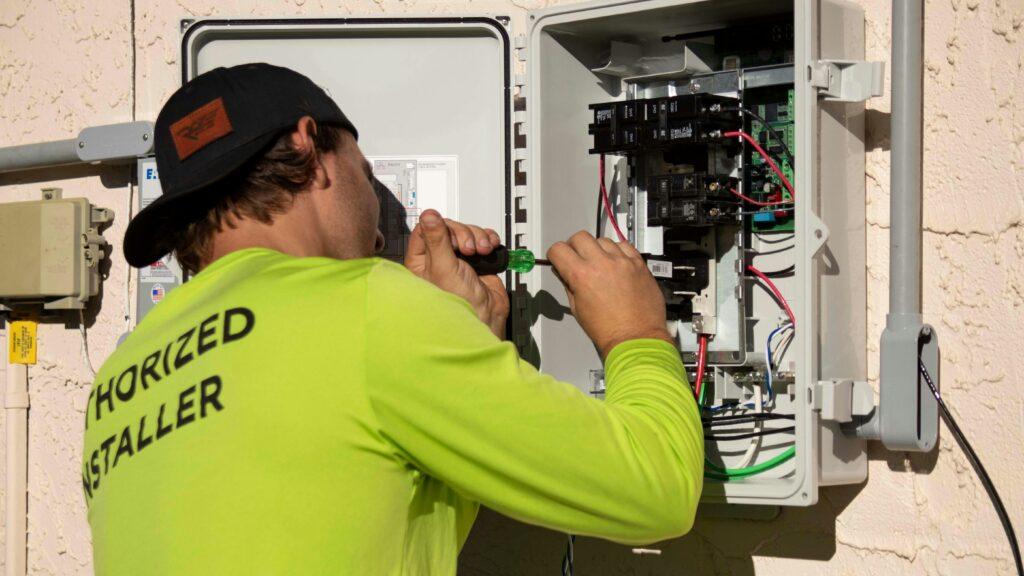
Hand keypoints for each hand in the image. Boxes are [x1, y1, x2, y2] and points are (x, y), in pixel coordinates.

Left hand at [405, 210, 509, 338]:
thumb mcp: (444, 268)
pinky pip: (481, 238)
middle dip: (464, 234)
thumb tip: (428, 215)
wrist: (487, 317)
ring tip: (482, 252)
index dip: (441, 227)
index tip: (452, 237)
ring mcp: (458, 258)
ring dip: (478, 237)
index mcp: (421, 260)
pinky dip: (488, 240)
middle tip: (469, 249)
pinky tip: (490, 249)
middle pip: (449, 227)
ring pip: (466, 232)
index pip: (425, 229)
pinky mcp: (476, 259)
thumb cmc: (459, 303)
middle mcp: (438, 258)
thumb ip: (437, 239)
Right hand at [547, 231, 672, 357]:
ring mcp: (622, 262)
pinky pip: (625, 245)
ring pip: (603, 239)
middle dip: (574, 246)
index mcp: (582, 276)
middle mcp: (602, 264)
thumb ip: (568, 285)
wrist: (635, 337)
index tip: (559, 258)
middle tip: (578, 258)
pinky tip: (616, 264)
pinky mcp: (638, 264)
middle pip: (580, 237)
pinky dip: (618, 251)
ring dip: (597, 249)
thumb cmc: (608, 330)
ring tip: (600, 265)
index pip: (559, 249)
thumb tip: (563, 271)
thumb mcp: (578, 308)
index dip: (555, 254)